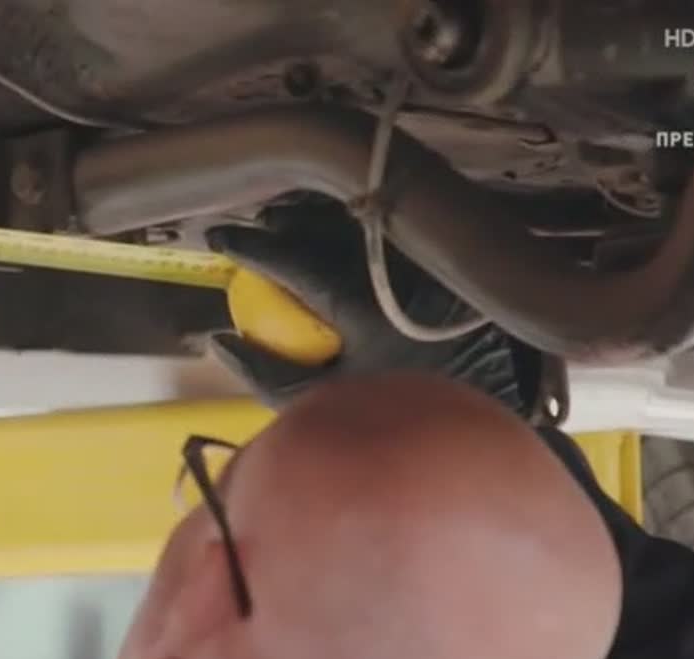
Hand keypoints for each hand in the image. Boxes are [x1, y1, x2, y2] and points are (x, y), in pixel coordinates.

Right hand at [207, 203, 547, 414]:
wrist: (472, 402)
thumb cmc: (389, 407)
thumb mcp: (318, 402)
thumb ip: (264, 374)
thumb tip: (220, 341)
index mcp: (358, 306)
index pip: (293, 262)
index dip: (251, 247)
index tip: (221, 241)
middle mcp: (390, 273)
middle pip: (321, 228)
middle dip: (279, 221)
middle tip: (250, 227)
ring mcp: (415, 261)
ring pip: (352, 221)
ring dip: (312, 217)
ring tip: (281, 222)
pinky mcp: (433, 260)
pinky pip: (379, 230)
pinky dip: (346, 226)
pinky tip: (330, 233)